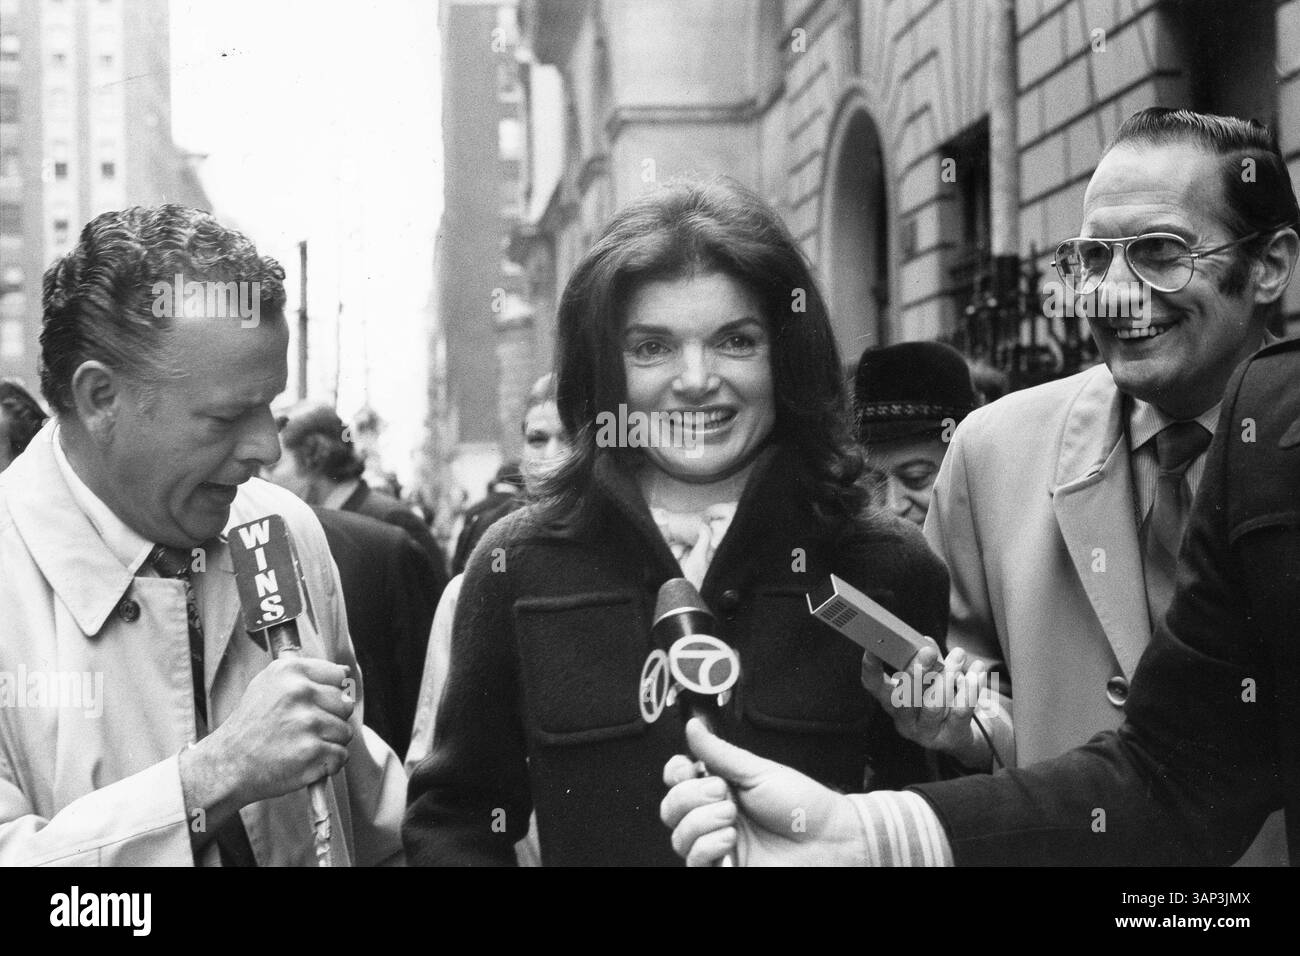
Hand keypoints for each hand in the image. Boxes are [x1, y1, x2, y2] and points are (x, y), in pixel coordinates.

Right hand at [181, 657, 354, 820]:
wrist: (227, 764)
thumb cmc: (250, 726)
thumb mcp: (268, 684)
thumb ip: (305, 675)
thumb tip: (345, 673)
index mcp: (291, 672)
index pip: (339, 676)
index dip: (334, 694)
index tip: (320, 705)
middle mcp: (300, 692)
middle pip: (346, 705)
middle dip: (333, 720)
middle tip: (306, 730)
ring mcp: (307, 722)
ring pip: (346, 731)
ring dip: (330, 743)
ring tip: (302, 746)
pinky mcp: (313, 751)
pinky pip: (341, 755)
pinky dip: (329, 763)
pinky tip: (306, 761)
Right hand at [660, 718, 864, 865]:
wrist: (828, 839)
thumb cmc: (803, 805)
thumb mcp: (758, 771)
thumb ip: (719, 753)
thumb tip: (693, 727)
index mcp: (720, 789)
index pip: (677, 781)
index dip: (675, 774)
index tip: (687, 768)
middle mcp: (714, 817)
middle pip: (671, 808)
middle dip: (690, 796)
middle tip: (722, 793)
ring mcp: (718, 845)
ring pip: (678, 836)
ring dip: (702, 822)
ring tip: (732, 818)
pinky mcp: (724, 869)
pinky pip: (693, 862)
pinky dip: (706, 846)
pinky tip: (729, 838)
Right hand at [861, 643, 990, 766]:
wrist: (962, 733)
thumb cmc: (940, 698)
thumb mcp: (931, 676)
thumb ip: (927, 659)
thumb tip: (925, 641)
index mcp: (891, 701)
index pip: (873, 685)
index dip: (870, 668)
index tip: (873, 647)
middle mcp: (903, 719)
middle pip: (903, 697)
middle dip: (916, 672)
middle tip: (928, 651)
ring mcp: (925, 732)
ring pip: (933, 705)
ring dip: (947, 677)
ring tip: (958, 656)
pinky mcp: (950, 737)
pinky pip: (960, 712)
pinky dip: (970, 689)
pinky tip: (977, 672)